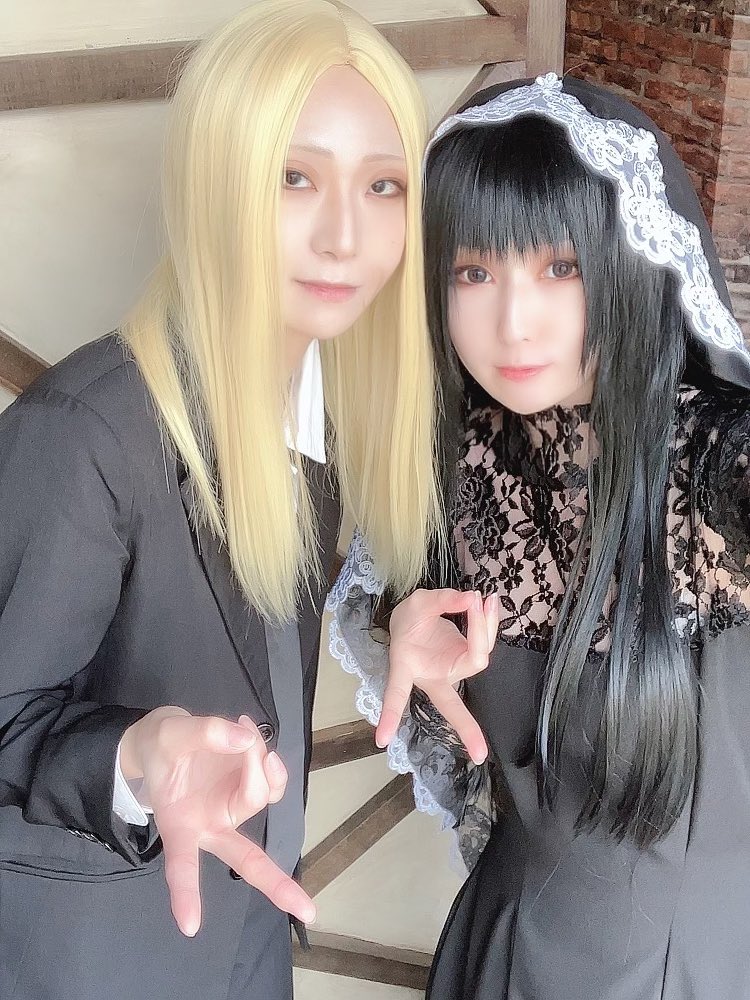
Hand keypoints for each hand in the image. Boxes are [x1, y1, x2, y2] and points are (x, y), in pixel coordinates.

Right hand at [119, 708, 314, 936]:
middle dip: (277, 885)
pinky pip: (270, 780)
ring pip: (262, 796)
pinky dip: (267, 759)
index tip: (190, 927)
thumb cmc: (161, 747)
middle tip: (308, 910)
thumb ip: (205, 734)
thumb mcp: (169, 733)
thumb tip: (246, 741)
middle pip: (246, 859)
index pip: (181, 865)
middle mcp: (211, 825)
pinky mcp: (247, 788)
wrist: (166, 738)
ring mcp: (233, 808)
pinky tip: (250, 737)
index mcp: (180, 825)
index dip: (186, 894)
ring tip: (240, 733)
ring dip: (260, 764)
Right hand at [377, 589, 499, 763]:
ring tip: (486, 598)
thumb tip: (472, 599)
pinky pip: (484, 644)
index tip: (381, 740)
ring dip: (485, 628)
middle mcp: (433, 677)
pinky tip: (491, 603)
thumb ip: (442, 601)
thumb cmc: (411, 619)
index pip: (397, 693)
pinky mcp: (467, 660)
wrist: (417, 620)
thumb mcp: (419, 603)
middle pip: (449, 704)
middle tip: (480, 753)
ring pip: (478, 656)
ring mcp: (453, 671)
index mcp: (408, 667)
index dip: (390, 714)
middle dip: (466, 727)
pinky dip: (490, 623)